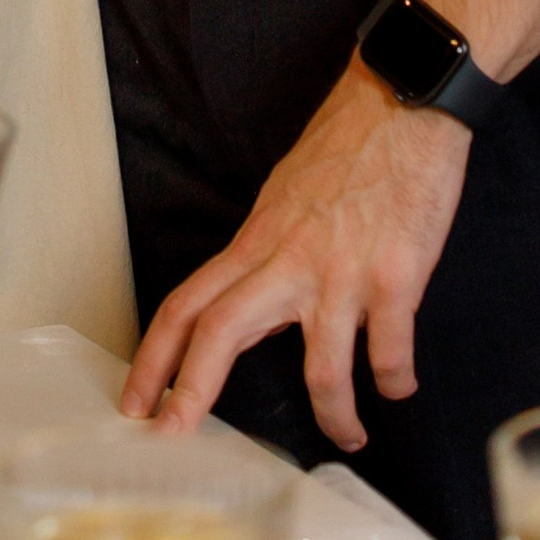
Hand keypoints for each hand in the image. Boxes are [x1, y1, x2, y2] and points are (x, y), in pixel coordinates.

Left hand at [120, 65, 470, 451]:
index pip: (188, 304)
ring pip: (322, 372)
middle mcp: (290, 261)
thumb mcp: (283, 196)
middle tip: (176, 435)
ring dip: (335, 417)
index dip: (155, 357)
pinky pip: (389, 353)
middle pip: (221, 333)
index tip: (137, 400)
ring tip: (347, 435)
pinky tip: (397, 386)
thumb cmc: (345, 149)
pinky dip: (394, 381)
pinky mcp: (395, 278)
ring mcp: (342, 273)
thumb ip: (266, 251)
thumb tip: (252, 296)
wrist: (402, 104)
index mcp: (258, 241)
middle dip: (192, 392)